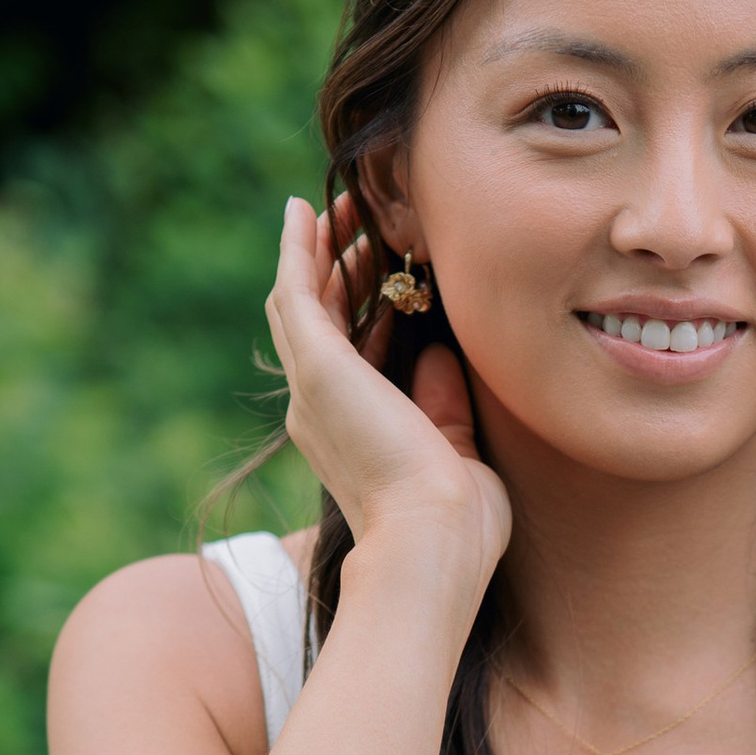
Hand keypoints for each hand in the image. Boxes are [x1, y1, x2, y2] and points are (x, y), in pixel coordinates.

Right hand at [263, 199, 511, 614]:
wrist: (432, 545)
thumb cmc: (456, 527)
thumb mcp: (457, 453)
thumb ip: (444, 405)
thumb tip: (438, 354)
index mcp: (351, 435)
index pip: (347, 358)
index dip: (358, 309)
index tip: (381, 273)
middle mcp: (319, 410)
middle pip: (318, 322)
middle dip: (334, 269)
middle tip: (356, 224)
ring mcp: (313, 388)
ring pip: (303, 301)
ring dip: (318, 251)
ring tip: (336, 208)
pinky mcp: (317, 367)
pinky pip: (297, 292)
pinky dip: (300, 250)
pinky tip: (305, 211)